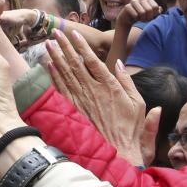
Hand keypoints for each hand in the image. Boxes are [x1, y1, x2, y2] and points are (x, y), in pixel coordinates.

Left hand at [46, 29, 159, 165]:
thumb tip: (119, 64)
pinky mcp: (74, 111)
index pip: (92, 61)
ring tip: (48, 43)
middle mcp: (93, 91)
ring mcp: (82, 101)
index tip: (74, 34)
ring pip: (66, 74)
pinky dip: (54, 77)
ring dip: (56, 57)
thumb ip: (128, 82)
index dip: (82, 46)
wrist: (118, 153)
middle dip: (65, 46)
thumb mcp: (138, 104)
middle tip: (55, 32)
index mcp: (110, 86)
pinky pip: (61, 90)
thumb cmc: (130, 130)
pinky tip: (48, 66)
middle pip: (75, 64)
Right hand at [114, 0, 161, 29]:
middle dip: (148, 17)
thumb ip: (157, 12)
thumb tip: (160, 9)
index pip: (155, 7)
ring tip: (140, 18)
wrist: (128, 18)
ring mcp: (133, 1)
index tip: (150, 17)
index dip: (154, 14)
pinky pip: (135, 14)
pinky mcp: (127, 6)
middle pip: (149, 10)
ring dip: (142, 18)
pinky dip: (136, 18)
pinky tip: (134, 18)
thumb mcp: (150, 14)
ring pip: (142, 12)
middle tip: (145, 19)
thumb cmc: (141, 16)